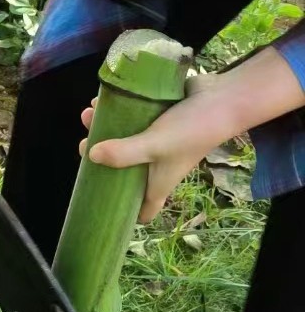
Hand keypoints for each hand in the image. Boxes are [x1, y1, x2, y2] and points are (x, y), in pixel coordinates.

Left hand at [79, 45, 304, 221]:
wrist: (225, 96)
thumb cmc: (193, 131)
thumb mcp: (154, 146)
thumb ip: (123, 153)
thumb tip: (92, 155)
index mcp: (156, 185)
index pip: (143, 212)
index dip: (124, 215)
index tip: (103, 206)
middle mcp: (155, 168)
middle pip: (122, 172)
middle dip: (101, 162)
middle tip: (86, 146)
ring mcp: (157, 144)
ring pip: (123, 142)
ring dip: (104, 129)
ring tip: (89, 115)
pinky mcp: (158, 120)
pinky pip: (132, 119)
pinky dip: (118, 111)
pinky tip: (102, 100)